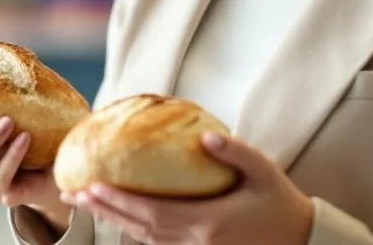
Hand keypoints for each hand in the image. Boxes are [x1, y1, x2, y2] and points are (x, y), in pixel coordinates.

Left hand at [61, 132, 312, 244]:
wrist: (301, 240)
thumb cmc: (280, 201)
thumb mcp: (263, 170)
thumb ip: (234, 153)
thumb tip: (205, 137)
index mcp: (207, 222)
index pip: (151, 212)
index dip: (118, 202)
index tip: (89, 187)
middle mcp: (197, 243)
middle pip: (139, 230)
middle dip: (104, 212)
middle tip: (71, 194)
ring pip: (146, 240)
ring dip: (113, 222)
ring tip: (85, 203)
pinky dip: (136, 232)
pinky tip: (120, 218)